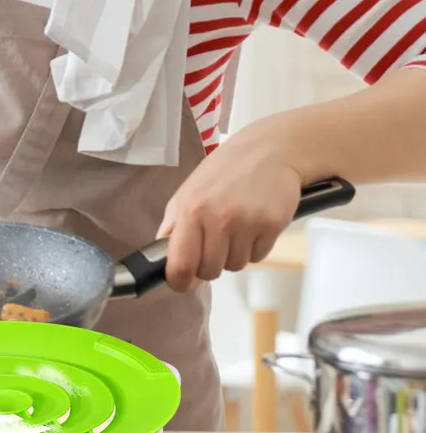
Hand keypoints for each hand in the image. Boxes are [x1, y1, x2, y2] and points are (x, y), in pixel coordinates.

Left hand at [157, 127, 302, 292]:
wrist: (269, 150)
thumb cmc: (226, 170)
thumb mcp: (189, 190)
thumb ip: (173, 223)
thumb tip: (161, 255)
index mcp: (189, 210)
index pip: (180, 265)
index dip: (180, 281)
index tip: (182, 282)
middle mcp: (216, 219)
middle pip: (209, 272)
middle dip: (210, 263)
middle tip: (215, 241)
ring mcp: (245, 224)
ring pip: (235, 267)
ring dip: (234, 254)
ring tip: (237, 226)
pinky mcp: (271, 227)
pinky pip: (258, 257)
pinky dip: (255, 246)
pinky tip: (254, 222)